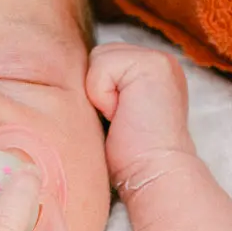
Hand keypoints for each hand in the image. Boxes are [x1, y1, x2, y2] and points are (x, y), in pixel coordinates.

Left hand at [87, 43, 197, 188]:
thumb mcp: (113, 112)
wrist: (153, 174)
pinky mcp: (152, 64)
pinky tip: (122, 115)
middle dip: (97, 89)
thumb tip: (72, 77)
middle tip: (118, 119)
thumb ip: (106, 87)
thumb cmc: (130, 156)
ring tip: (120, 117)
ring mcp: (159, 60)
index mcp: (151, 72)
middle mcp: (159, 61)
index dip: (97, 92)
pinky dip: (102, 95)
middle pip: (98, 56)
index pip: (102, 62)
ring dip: (99, 92)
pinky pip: (101, 66)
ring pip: (98, 58)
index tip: (117, 120)